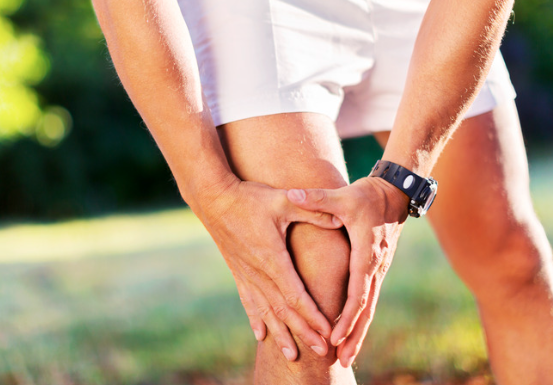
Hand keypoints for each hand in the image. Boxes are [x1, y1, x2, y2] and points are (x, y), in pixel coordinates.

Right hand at [194, 178, 342, 360]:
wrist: (212, 197)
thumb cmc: (249, 198)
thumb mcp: (283, 201)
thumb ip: (312, 211)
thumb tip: (340, 218)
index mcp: (272, 259)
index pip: (296, 296)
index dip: (312, 316)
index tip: (327, 331)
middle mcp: (258, 273)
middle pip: (283, 310)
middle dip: (304, 332)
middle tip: (321, 352)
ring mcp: (246, 274)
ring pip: (265, 311)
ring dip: (280, 334)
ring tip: (292, 354)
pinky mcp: (237, 271)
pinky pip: (248, 301)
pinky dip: (256, 319)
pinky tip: (260, 335)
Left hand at [287, 177, 408, 366]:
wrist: (395, 193)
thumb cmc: (367, 195)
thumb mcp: (343, 195)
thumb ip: (317, 199)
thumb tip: (292, 194)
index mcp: (366, 252)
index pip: (358, 290)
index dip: (346, 315)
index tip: (334, 334)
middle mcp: (375, 266)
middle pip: (367, 308)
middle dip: (354, 334)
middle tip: (342, 359)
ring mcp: (378, 270)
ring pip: (370, 308)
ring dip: (358, 332)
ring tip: (346, 357)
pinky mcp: (376, 270)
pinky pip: (369, 300)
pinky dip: (360, 319)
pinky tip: (351, 334)